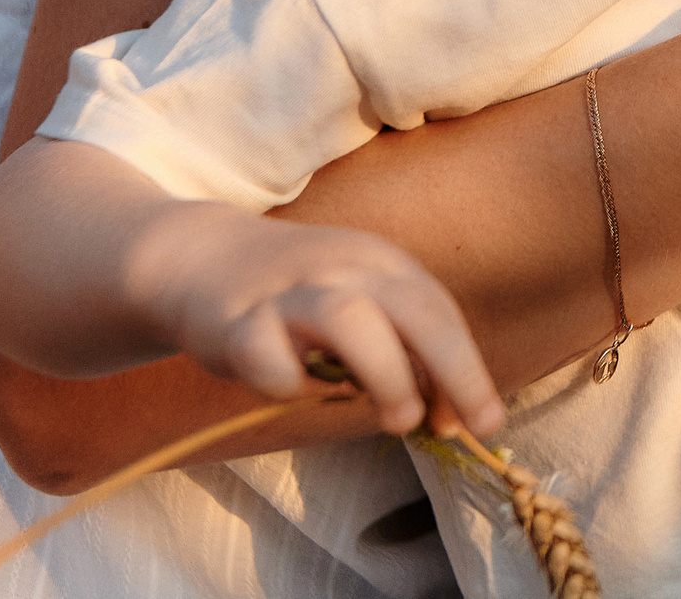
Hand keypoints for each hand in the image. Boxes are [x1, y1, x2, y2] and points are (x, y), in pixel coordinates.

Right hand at [123, 201, 503, 440]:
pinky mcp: (235, 319)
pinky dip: (287, 383)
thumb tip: (449, 416)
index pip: (439, 312)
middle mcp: (342, 269)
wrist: (199, 256)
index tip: (481, 421)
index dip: (466, 368)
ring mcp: (288, 291)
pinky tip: (291, 392)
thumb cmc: (296, 296)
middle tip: (471, 425)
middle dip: (455, 369)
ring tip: (400, 419)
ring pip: (350, 320)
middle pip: (415, 309)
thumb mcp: (360, 303)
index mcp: (380, 264)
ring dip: (386, 374)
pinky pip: (267, 354)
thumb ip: (402, 350)